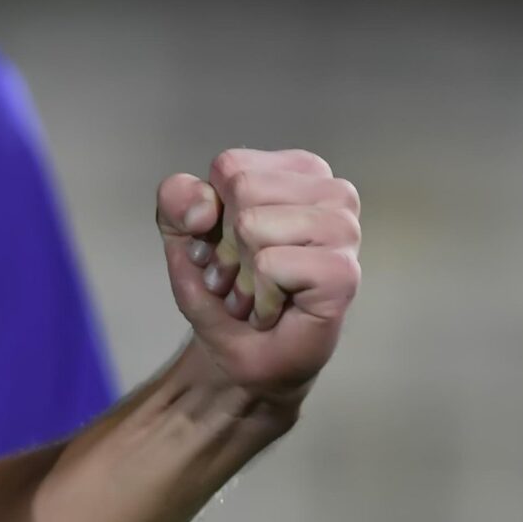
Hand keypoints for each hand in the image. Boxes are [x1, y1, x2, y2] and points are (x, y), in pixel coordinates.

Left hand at [158, 148, 359, 405]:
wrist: (239, 354)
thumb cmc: (222, 288)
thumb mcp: (182, 233)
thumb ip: (176, 198)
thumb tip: (204, 207)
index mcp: (302, 171)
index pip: (230, 167)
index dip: (212, 214)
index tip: (226, 246)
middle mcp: (334, 193)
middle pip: (242, 190)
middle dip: (226, 244)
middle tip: (242, 277)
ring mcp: (345, 232)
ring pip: (253, 225)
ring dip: (241, 273)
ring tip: (257, 293)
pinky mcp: (343, 274)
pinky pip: (270, 265)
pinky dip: (259, 297)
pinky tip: (275, 309)